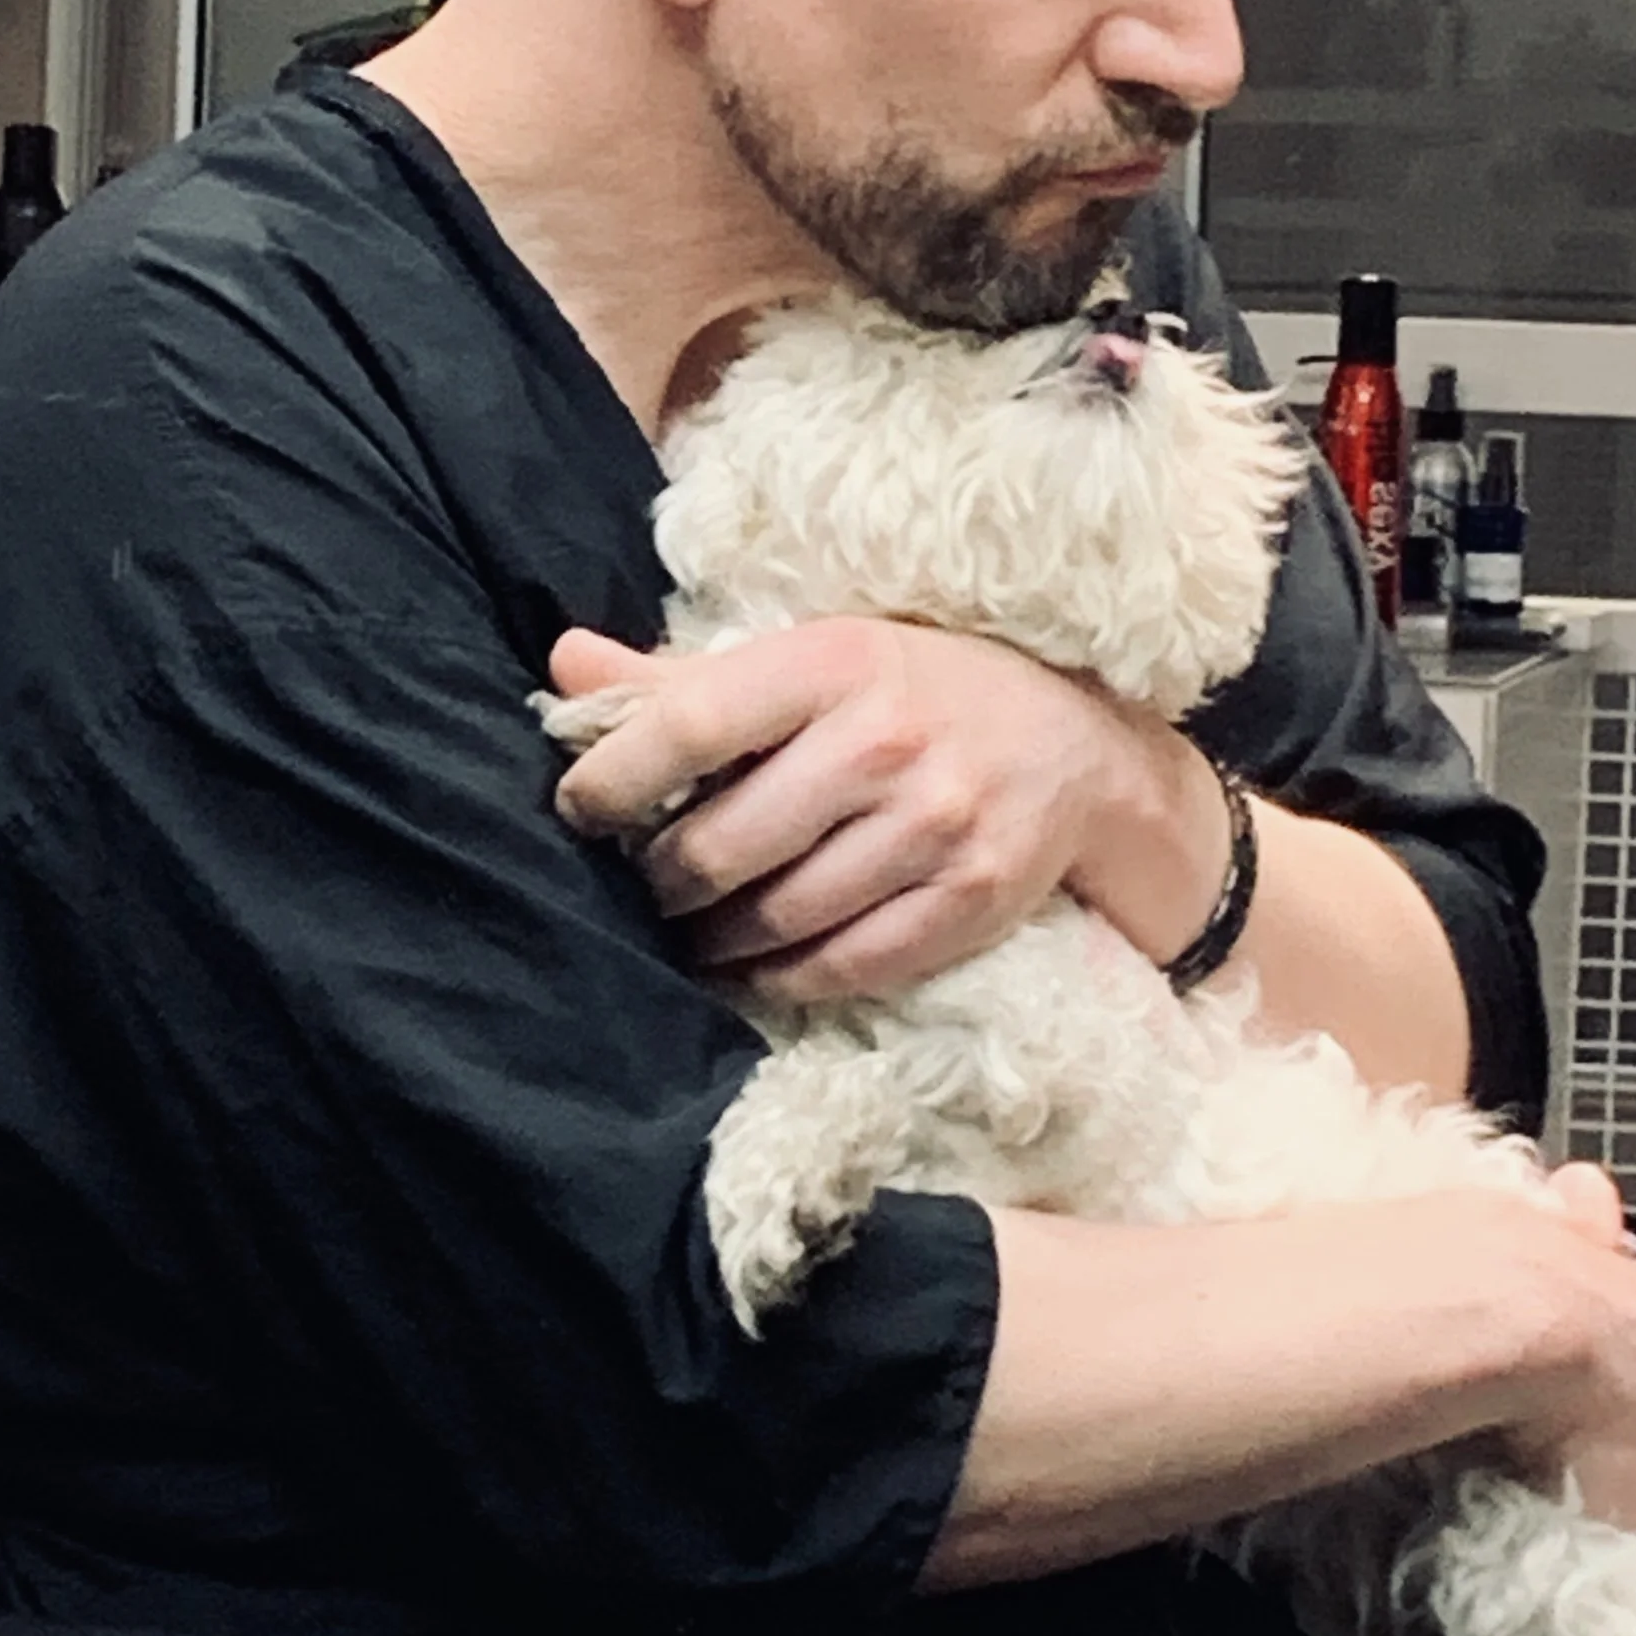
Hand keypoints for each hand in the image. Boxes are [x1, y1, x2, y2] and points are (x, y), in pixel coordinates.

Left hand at [548, 619, 1210, 1001]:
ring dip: (713, 940)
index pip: (685, 724)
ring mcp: (935, 825)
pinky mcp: (971, 899)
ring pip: (778, 917)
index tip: (579, 809)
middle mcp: (884, 741)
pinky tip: (751, 970)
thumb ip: (679, 675)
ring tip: (691, 931)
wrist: (1074, 741)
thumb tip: (561, 664)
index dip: (610, 779)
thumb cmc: (909, 690)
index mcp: (831, 662)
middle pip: (721, 845)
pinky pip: (846, 966)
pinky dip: (782, 980)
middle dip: (661, 880)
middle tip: (647, 884)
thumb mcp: (807, 656)